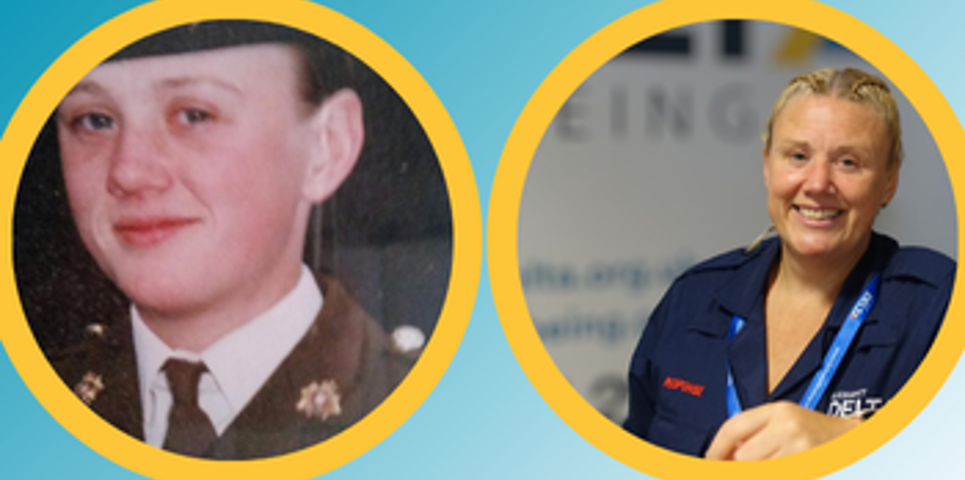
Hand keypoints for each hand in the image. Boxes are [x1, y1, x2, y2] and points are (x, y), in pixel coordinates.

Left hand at [704, 401, 861, 460]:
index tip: (710, 461)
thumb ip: (755, 434)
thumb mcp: (784, 422)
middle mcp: (788, 426)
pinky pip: (777, 473)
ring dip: (760, 470)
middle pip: (743, 456)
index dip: (716, 448)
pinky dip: (775, 472)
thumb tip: (721, 457)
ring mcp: (801, 448)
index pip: (733, 427)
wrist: (856, 442)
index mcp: (779, 411)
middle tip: (745, 466)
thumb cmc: (816, 434)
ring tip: (775, 463)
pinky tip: (786, 466)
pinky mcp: (810, 465)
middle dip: (739, 467)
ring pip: (757, 470)